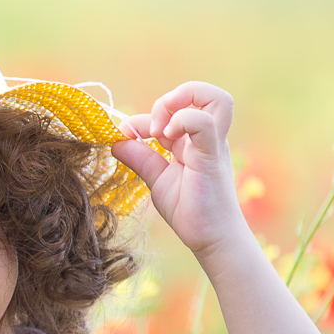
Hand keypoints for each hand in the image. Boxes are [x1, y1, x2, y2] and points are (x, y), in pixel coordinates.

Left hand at [111, 81, 247, 256]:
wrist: (212, 239)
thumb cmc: (191, 211)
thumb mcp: (158, 179)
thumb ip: (140, 158)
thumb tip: (116, 140)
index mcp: (196, 140)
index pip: (176, 109)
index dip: (145, 117)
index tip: (126, 135)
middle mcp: (208, 137)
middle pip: (206, 93)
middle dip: (172, 99)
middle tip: (152, 129)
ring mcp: (213, 145)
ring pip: (216, 99)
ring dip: (181, 104)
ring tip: (161, 130)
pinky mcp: (211, 157)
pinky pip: (204, 123)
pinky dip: (181, 121)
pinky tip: (164, 138)